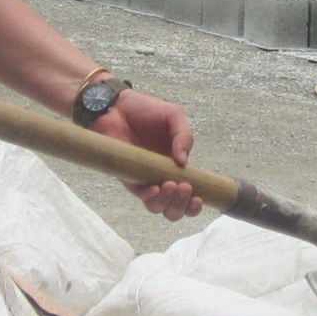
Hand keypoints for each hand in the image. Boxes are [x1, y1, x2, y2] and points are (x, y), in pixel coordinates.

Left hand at [97, 90, 201, 219]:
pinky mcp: (127, 177)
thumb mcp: (174, 117)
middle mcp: (161, 178)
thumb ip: (184, 136)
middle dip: (182, 206)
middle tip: (184, 188)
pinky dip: (148, 195)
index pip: (189, 196)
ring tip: (171, 186)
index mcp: (176, 167)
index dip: (194, 204)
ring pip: (156, 206)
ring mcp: (144, 179)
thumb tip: (184, 162)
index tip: (199, 198)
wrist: (117, 106)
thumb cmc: (146, 111)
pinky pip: (139, 194)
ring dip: (167, 202)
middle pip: (173, 209)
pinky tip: (156, 188)